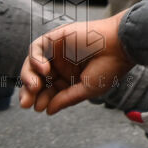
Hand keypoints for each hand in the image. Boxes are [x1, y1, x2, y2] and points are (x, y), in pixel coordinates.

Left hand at [19, 12, 133, 115]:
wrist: (121, 44)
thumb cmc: (110, 67)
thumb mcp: (88, 89)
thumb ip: (66, 98)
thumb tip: (47, 111)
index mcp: (70, 77)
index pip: (48, 91)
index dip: (41, 100)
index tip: (39, 108)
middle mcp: (62, 64)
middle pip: (37, 79)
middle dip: (29, 92)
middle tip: (26, 103)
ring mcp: (58, 51)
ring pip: (32, 65)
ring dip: (28, 77)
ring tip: (34, 87)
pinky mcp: (57, 37)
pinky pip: (37, 48)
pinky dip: (35, 59)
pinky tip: (44, 69)